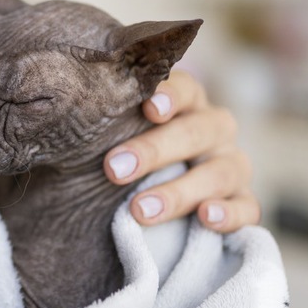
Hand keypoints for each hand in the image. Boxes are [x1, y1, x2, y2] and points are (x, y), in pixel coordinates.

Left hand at [102, 70, 258, 232]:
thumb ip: (95, 118)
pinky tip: (205, 219)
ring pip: (222, 171)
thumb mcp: (104, 136)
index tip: (148, 107)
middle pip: (199, 130)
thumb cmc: (117, 157)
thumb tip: (58, 106)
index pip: (186, 87)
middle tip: (114, 170)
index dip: (170, 94)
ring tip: (140, 210)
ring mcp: (231, 165)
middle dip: (156, 150)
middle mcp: (213, 129)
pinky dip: (230, 214)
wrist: (132, 201)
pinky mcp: (242, 203)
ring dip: (181, 191)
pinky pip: (249, 207)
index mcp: (184, 103)